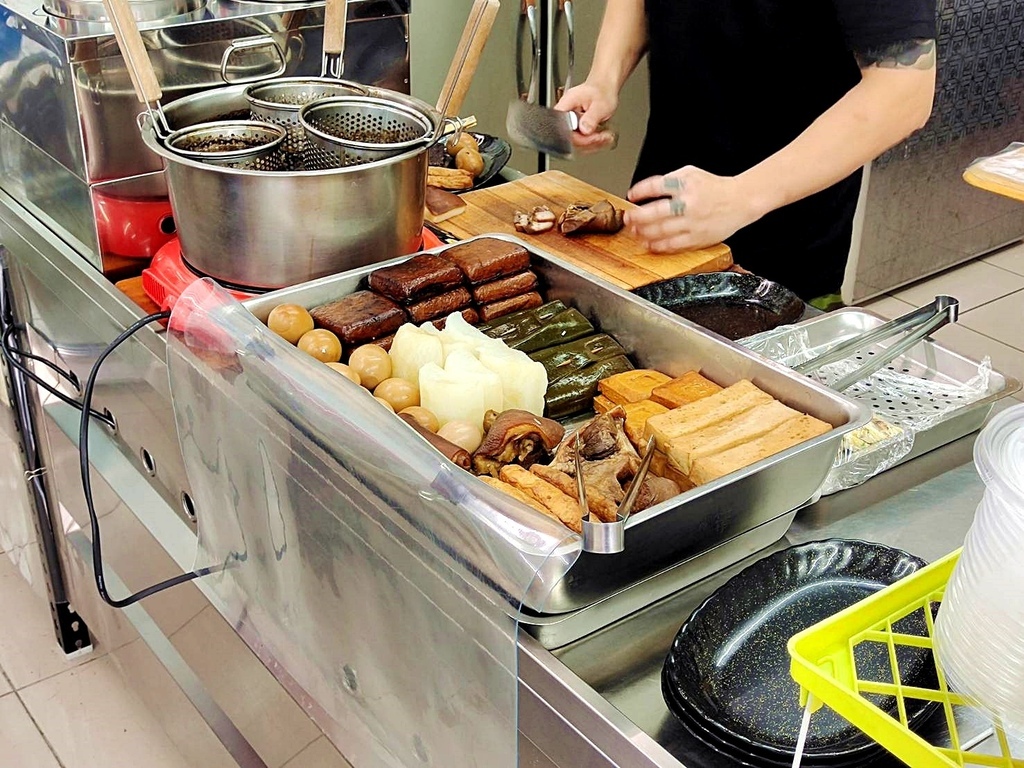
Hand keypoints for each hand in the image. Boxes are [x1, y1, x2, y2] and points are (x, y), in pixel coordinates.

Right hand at [554, 81, 618, 151]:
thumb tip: (584, 129)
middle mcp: (566, 114)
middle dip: (586, 141)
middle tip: (600, 136)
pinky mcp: (576, 128)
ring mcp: (570, 123)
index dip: (574, 135)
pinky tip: (601, 136)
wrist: (605, 88)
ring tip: (604, 136)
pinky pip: (581, 141)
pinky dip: (593, 142)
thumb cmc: (602, 91)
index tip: (588, 135)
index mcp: (566, 104)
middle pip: (568, 137)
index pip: (561, 125)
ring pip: (575, 142)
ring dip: (592, 143)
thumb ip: (591, 117)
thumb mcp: (600, 104)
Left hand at [625, 167, 763, 251]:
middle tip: (627, 218)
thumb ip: (669, 179)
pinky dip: (658, 246)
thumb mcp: (691, 173)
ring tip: (635, 231)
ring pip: (661, 232)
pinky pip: (673, 245)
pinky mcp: (697, 239)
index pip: (657, 186)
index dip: (640, 191)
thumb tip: (646, 190)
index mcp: (686, 185)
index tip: (631, 196)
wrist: (741, 201)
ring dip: (644, 233)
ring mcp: (693, 223)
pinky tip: (649, 244)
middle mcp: (688, 204)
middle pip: (655, 213)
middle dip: (636, 217)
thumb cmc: (714, 187)